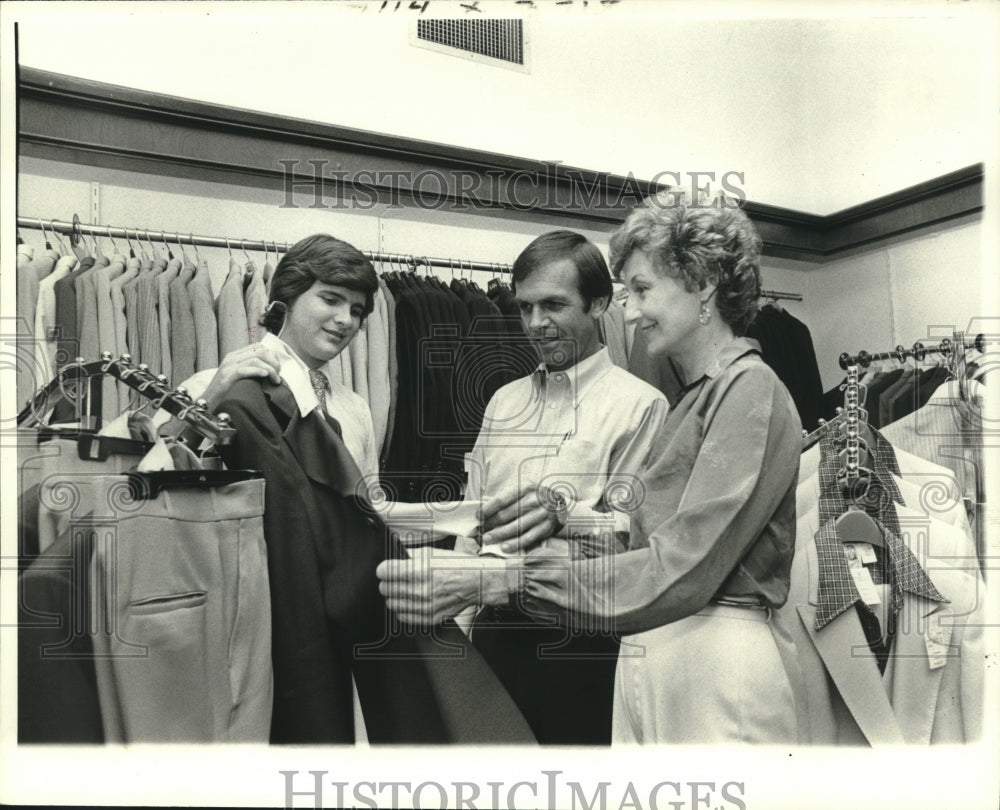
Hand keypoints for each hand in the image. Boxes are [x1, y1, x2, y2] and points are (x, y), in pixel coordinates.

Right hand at [202, 344, 281, 409]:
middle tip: (278, 375)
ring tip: (275, 380)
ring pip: (256, 359)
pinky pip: (245, 369)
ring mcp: (228, 366)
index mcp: (235, 356)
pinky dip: (257, 371)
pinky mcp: (227, 376)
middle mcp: (231, 358)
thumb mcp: (239, 377)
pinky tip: (265, 376)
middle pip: (260, 350)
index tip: (277, 368)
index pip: (258, 346)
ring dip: (270, 369)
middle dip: (273, 362)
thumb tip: (269, 370)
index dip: (271, 356)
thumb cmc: (225, 393)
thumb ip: (250, 370)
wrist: (207, 403)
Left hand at [376, 549, 493, 626]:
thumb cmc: (457, 566)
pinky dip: (403, 609)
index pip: (384, 572)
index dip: (383, 569)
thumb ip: (410, 557)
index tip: (385, 569)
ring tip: (403, 590)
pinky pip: (404, 617)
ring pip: (392, 604)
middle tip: (394, 579)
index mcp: (420, 571)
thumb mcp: (432, 553)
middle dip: (387, 582)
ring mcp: (425, 607)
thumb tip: (394, 560)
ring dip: (394, 596)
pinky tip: (409, 601)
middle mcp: (421, 591)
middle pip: (385, 589)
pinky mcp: (430, 618)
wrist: (476, 582)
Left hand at [479, 484, 568, 554]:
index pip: (502, 499)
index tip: (478, 516)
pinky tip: (504, 547)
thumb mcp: (523, 490)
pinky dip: (515, 544)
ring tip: (487, 539)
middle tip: (480, 531)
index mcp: (526, 488)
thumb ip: (507, 498)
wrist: (559, 503)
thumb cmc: (534, 497)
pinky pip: (527, 538)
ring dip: (499, 535)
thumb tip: (484, 509)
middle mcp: (534, 500)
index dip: (488, 508)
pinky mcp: (546, 527)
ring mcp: (541, 514)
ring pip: (515, 527)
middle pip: (507, 514)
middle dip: (490, 524)